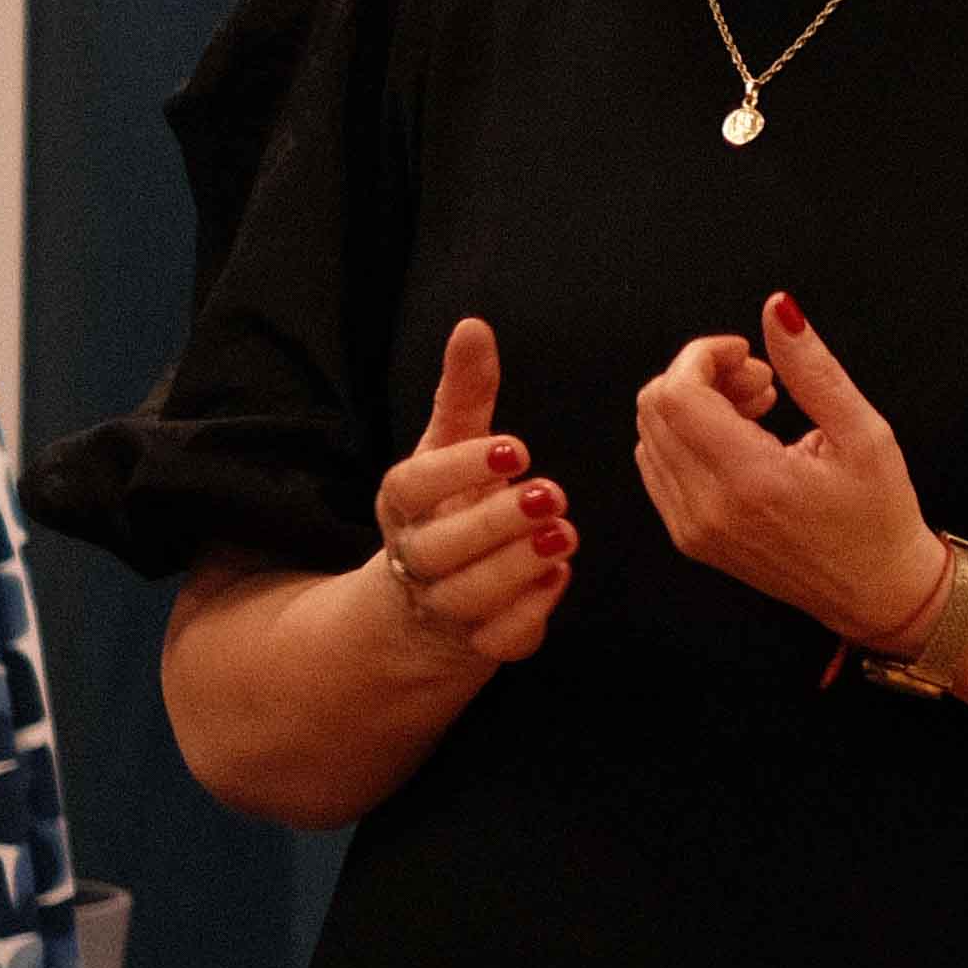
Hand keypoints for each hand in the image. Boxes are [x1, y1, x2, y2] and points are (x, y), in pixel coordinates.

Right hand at [366, 315, 571, 666]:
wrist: (426, 594)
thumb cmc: (447, 502)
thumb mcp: (450, 443)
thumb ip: (465, 390)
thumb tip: (474, 325)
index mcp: (402, 503)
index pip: (413, 486)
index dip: (460, 469)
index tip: (516, 447)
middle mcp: (415, 556)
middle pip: (440, 548)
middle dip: (496, 523)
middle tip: (552, 494)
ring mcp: (444, 604)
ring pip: (469, 597)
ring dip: (518, 569)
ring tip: (565, 535)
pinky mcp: (478, 642)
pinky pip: (498, 642)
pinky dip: (528, 616)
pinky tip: (558, 579)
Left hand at [636, 288, 944, 646]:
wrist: (876, 592)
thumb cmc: (879, 517)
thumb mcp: (864, 432)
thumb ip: (813, 368)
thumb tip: (778, 310)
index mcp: (751, 482)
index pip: (677, 394)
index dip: (704, 355)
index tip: (749, 353)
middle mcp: (709, 508)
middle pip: (655, 407)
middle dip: (701, 375)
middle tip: (760, 382)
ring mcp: (692, 527)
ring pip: (651, 433)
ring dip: (694, 404)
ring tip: (756, 410)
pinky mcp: (690, 537)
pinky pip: (657, 465)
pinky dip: (687, 437)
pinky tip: (739, 440)